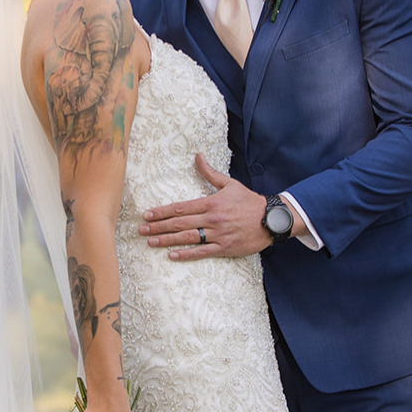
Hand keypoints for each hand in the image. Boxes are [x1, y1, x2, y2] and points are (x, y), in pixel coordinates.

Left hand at [138, 154, 272, 259]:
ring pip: (187, 238)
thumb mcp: (230, 184)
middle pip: (179, 223)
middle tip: (140, 229)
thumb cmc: (249, 201)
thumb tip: (198, 156)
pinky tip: (171, 255)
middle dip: (158, 226)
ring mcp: (218, 234)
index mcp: (211, 203)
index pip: (180, 208)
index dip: (161, 211)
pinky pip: (202, 252)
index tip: (147, 214)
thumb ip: (210, 172)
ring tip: (150, 242)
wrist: (271, 219)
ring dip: (167, 240)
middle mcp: (212, 219)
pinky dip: (186, 254)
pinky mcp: (224, 248)